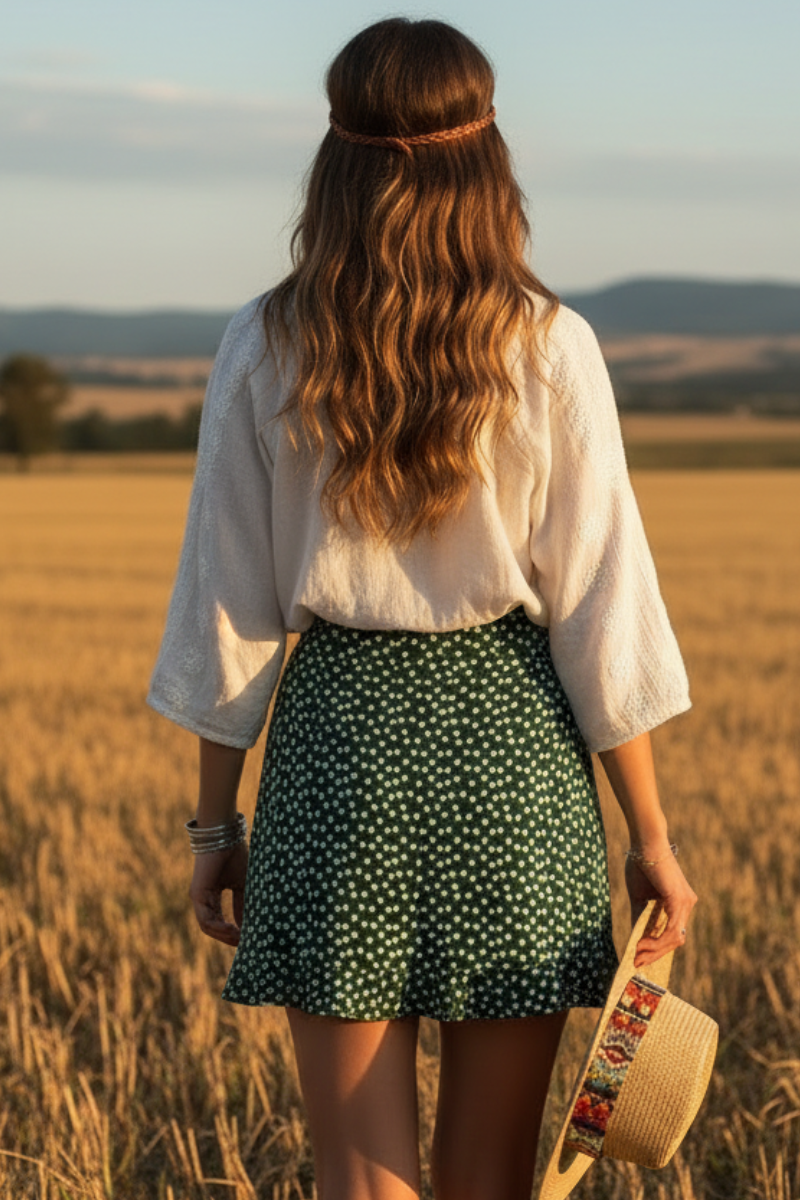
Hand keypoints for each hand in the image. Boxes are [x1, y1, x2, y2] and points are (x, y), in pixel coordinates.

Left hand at [188, 841, 247, 945]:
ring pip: (208, 927)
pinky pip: (206, 919)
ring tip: (241, 940)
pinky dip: (219, 928)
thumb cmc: (235, 856)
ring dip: (224, 936)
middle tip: (246, 946)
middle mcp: (202, 899)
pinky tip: (234, 930)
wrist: (224, 836)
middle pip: (213, 928)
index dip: (233, 933)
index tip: (248, 941)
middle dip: (229, 938)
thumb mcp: (243, 885)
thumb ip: (243, 905)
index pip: (220, 921)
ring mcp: (198, 898)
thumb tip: (248, 926)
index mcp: (212, 896)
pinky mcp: (197, 895)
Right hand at [624, 846, 696, 968]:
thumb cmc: (641, 865)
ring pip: (674, 938)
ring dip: (654, 951)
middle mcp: (687, 905)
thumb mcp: (639, 898)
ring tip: (636, 955)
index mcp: (679, 904)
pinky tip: (642, 944)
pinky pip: (671, 930)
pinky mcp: (679, 901)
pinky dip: (656, 941)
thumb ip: (640, 919)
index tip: (639, 959)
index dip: (657, 949)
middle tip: (636, 963)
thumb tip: (634, 942)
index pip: (672, 934)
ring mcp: (686, 903)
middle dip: (655, 955)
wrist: (645, 844)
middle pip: (674, 940)